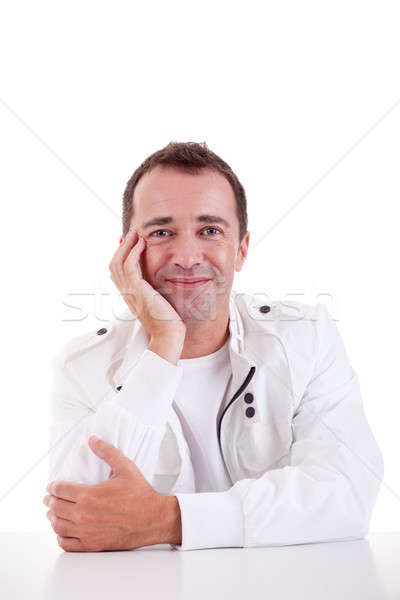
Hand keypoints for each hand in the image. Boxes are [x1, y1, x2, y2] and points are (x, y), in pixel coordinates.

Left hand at [43, 436, 180, 551]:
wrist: (153, 518)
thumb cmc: (140, 495)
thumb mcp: (125, 467)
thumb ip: (107, 452)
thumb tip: (93, 440)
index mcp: (89, 495)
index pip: (60, 489)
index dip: (53, 486)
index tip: (52, 485)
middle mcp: (84, 514)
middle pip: (55, 507)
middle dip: (50, 500)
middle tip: (49, 497)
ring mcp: (87, 532)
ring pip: (58, 526)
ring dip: (52, 518)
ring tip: (53, 513)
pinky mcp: (92, 545)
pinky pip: (67, 543)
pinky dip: (60, 537)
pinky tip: (62, 531)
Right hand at [109, 228, 185, 340]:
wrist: (168, 335)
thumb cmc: (168, 323)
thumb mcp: (160, 303)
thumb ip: (157, 291)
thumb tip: (163, 284)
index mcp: (130, 296)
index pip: (118, 272)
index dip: (120, 256)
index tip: (127, 243)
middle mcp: (127, 293)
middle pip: (114, 264)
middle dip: (122, 247)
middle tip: (130, 233)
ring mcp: (129, 291)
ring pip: (118, 262)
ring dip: (127, 245)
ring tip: (135, 233)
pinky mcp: (137, 289)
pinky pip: (129, 265)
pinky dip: (133, 252)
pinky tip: (142, 243)